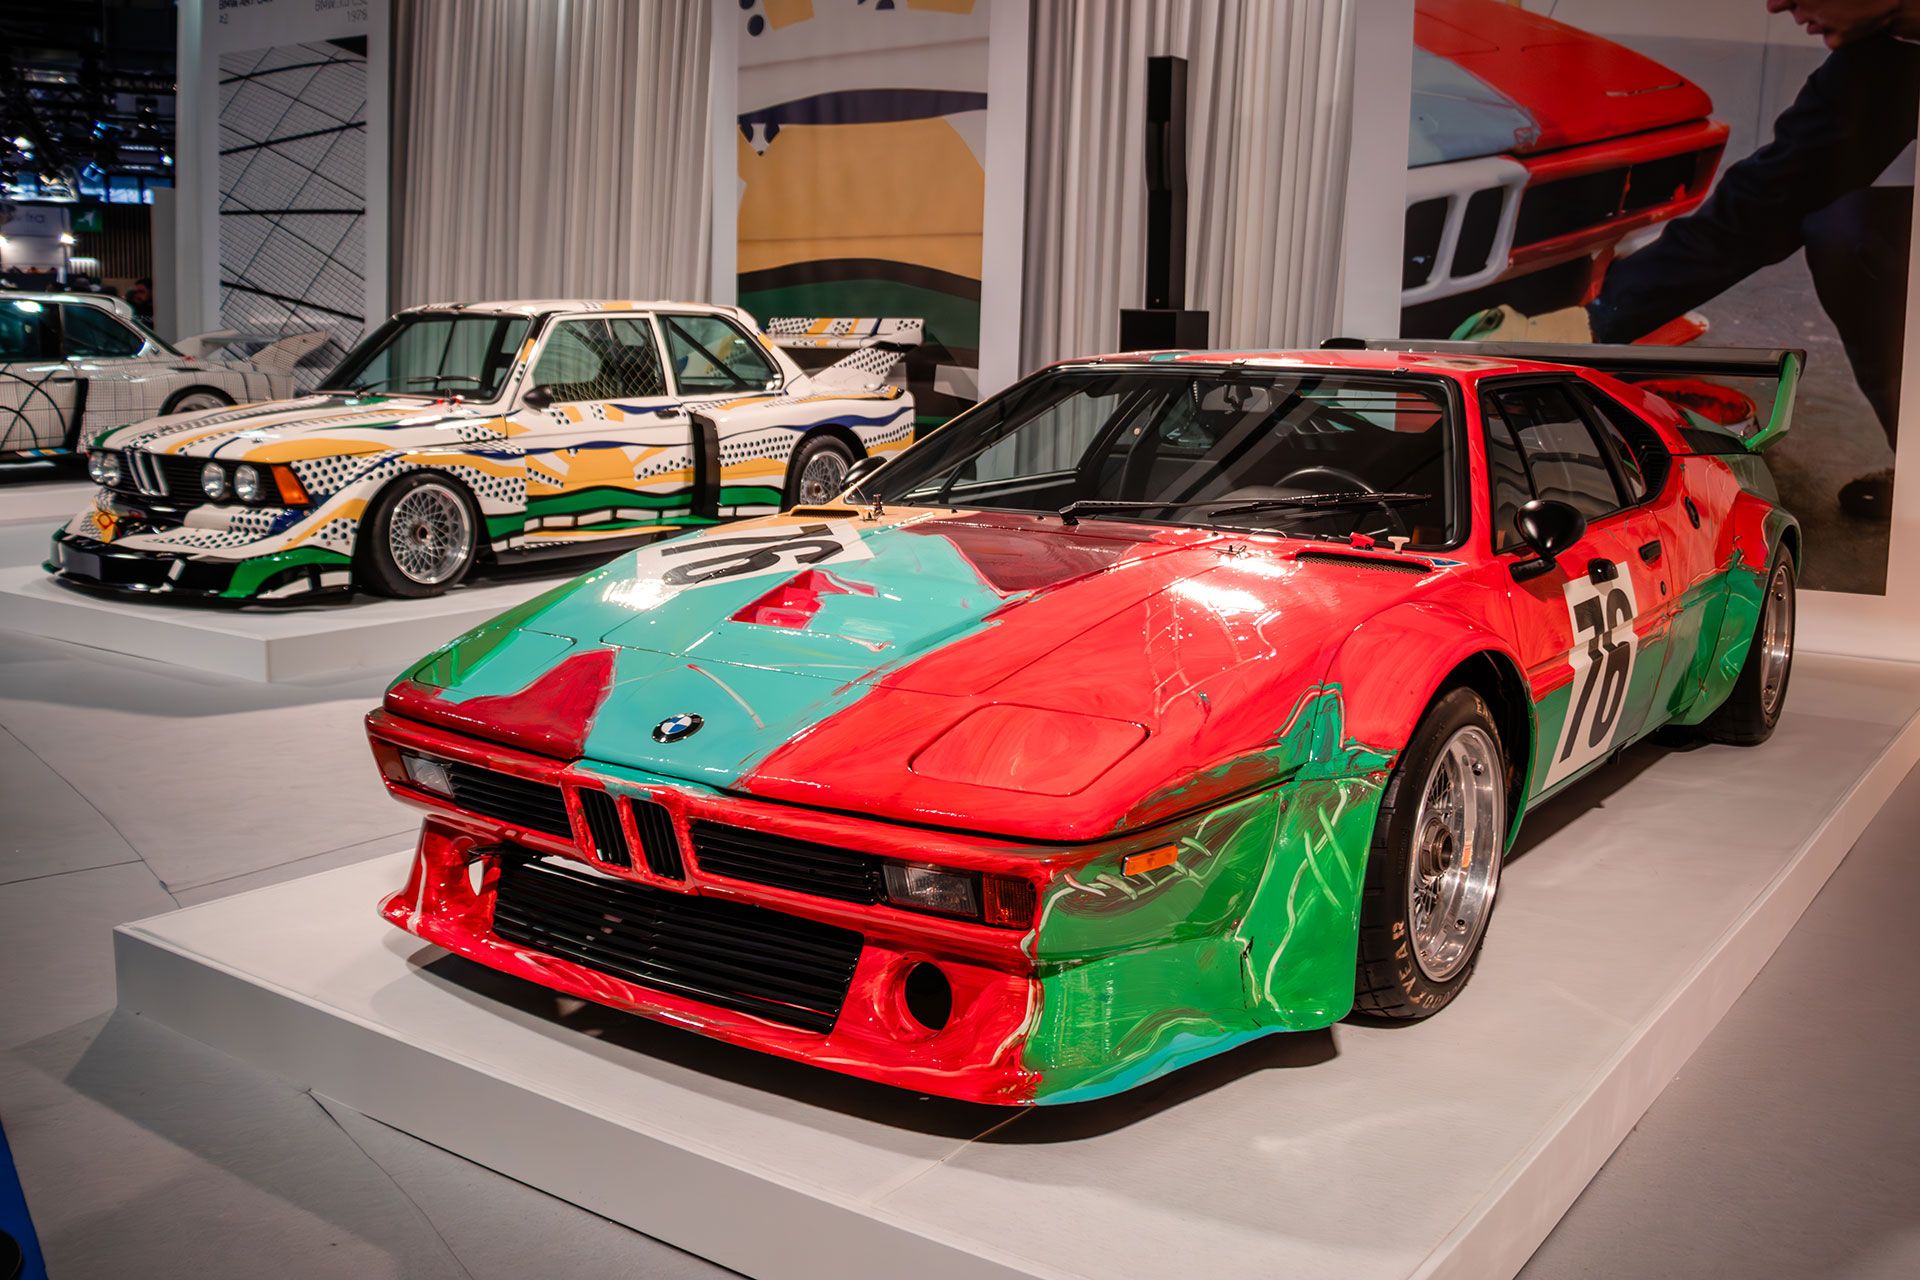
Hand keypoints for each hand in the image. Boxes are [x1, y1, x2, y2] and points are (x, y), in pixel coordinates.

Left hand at [1767, 0, 1919, 46]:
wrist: (1893, 3)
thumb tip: (1771, 6)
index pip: (1781, 1)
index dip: (1780, 2)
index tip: (1777, 3)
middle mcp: (1817, 8)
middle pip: (1798, 14)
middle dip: (1806, 8)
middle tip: (1827, 2)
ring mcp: (1828, 25)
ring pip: (1810, 26)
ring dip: (1821, 18)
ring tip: (1842, 8)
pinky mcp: (1837, 40)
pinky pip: (1826, 37)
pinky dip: (1834, 30)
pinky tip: (1849, 20)